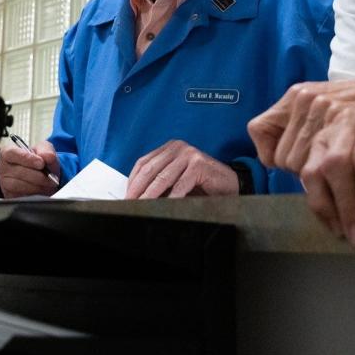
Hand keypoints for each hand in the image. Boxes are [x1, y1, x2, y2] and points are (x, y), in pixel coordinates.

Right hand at [0, 140, 60, 197]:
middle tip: (49, 177)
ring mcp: (4, 182)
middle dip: (36, 175)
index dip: (26, 158)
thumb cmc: (38, 159)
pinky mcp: (8, 195)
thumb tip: (47, 156)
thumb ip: (46, 150)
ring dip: (36, 186)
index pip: (11, 153)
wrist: (42, 173)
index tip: (41, 163)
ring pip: (17, 185)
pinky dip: (33, 193)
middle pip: (17, 171)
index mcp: (8, 152)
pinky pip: (19, 196)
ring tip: (47, 184)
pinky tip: (41, 190)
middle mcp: (3, 167)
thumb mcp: (44, 149)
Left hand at [125, 140, 239, 198]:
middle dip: (138, 189)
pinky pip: (180, 184)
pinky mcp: (199, 164)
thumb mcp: (176, 179)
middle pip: (150, 169)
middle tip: (130, 203)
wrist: (229, 184)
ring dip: (150, 195)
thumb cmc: (201, 184)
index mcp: (170, 148)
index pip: (143, 162)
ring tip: (142, 206)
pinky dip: (171, 198)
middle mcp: (178, 147)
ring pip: (163, 177)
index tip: (126, 195)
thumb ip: (160, 181)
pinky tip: (165, 207)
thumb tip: (136, 195)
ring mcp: (189, 154)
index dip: (132, 180)